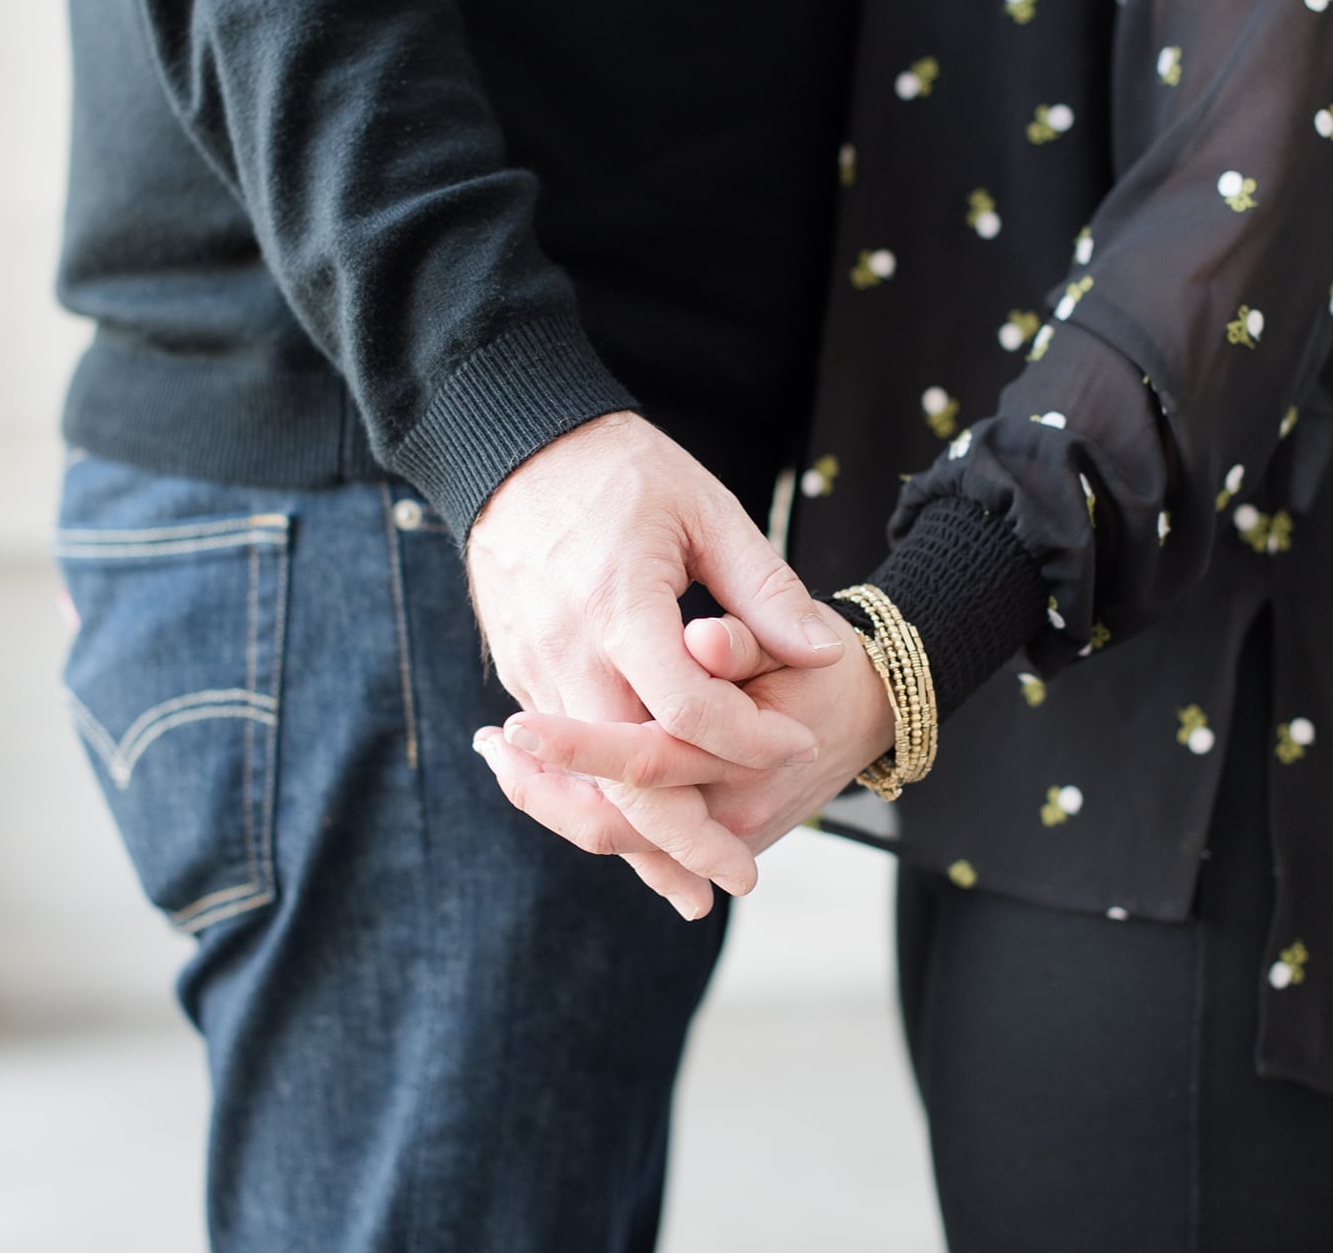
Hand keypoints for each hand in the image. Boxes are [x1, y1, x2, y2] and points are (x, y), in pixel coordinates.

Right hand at [464, 412, 846, 909]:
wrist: (510, 447)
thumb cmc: (620, 470)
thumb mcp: (706, 510)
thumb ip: (763, 587)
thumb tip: (822, 651)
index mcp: (619, 607)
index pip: (687, 710)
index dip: (750, 739)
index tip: (797, 743)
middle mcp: (568, 652)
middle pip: (626, 778)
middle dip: (687, 841)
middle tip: (743, 877)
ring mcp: (534, 671)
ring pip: (583, 788)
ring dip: (640, 842)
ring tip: (693, 885)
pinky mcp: (520, 676)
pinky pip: (561, 763)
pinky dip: (602, 803)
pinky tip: (645, 832)